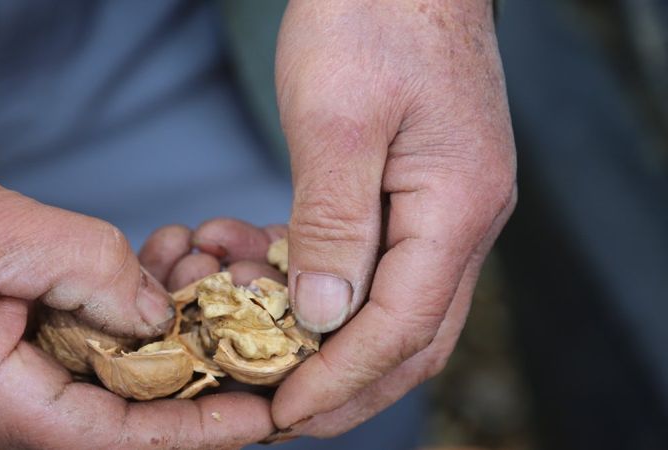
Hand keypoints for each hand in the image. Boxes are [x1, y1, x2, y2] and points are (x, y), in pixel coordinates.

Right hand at [0, 147, 273, 447]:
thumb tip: (160, 312)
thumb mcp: (3, 236)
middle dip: (194, 362)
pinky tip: (158, 258)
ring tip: (200, 267)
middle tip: (244, 322)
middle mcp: (12, 402)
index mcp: (2, 404)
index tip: (261, 417)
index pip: (122, 439)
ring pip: (114, 364)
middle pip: (128, 407)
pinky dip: (127, 299)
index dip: (198, 429)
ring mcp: (13, 372)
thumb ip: (95, 273)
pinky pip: (88, 333)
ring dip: (165, 321)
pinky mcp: (14, 339)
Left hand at [271, 0, 516, 437]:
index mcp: (456, 208)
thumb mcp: (338, 120)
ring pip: (391, 305)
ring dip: (328, 338)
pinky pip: (374, 259)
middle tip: (280, 412)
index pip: (402, 327)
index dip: (341, 379)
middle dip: (345, 384)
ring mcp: (442, 207)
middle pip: (410, 336)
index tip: (283, 411)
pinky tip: (266, 266)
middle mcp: (462, 220)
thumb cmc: (372, 18)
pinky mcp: (413, 191)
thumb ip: (336, 224)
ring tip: (258, 344)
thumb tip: (327, 317)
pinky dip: (322, 281)